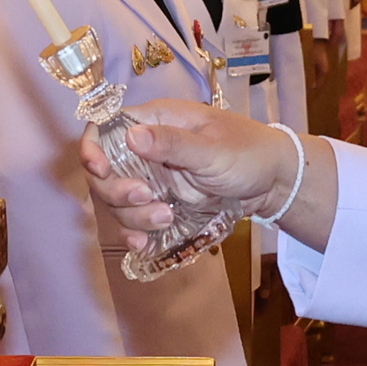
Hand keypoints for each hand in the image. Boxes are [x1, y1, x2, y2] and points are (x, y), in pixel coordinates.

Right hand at [85, 101, 333, 246]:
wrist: (274, 183)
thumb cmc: (249, 153)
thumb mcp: (213, 150)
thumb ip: (173, 144)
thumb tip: (131, 135)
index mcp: (157, 121)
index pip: (106, 127)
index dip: (92, 147)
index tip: (99, 170)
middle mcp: (147, 148)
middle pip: (106, 171)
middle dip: (118, 190)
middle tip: (147, 198)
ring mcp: (153, 177)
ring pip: (119, 200)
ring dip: (134, 215)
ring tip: (167, 218)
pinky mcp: (161, 203)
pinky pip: (136, 220)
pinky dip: (136, 233)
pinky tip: (145, 244)